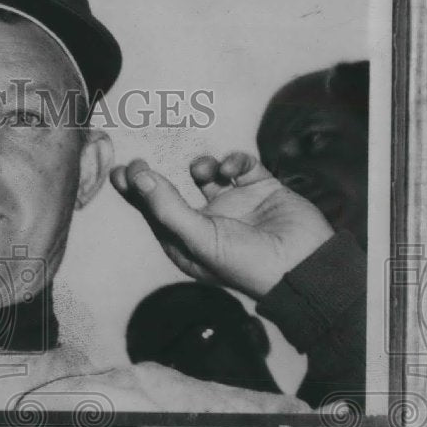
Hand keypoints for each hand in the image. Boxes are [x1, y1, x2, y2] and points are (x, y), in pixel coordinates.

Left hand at [111, 152, 333, 298]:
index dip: (135, 191)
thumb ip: (167, 207)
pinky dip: (234, 161)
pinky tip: (232, 169)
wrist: (306, 265)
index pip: (153, 213)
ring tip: (204, 171)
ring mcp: (234, 205)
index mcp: (188, 243)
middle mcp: (207, 223)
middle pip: (171, 193)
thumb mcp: (199, 238)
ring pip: (207, 175)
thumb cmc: (249, 264)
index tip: (121, 170)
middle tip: (140, 160)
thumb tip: (138, 178)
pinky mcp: (260, 190)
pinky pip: (240, 166)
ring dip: (201, 166)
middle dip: (155, 177)